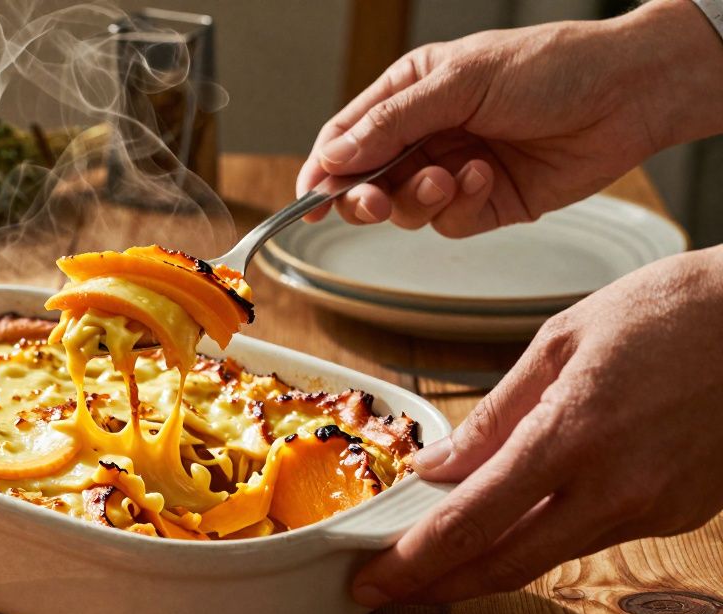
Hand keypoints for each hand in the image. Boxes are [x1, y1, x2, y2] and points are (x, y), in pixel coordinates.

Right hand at [297, 0, 722, 236]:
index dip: (323, 170)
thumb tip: (333, 157)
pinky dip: (460, 206)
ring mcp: (453, 171)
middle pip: (367, 182)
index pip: (347, 137)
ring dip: (420, 199)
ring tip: (451, 177)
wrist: (628, 94)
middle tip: (374, 202)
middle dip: (365, 197)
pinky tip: (487, 178)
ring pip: (405, 209)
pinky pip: (448, 222)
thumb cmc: (551, 66)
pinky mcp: (485, 203)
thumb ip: (392, 123)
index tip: (310, 200)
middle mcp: (427, 134)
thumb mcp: (459, 82)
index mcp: (410, 93)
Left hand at [351, 246, 722, 605]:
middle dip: (435, 586)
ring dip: (485, 566)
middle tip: (385, 589)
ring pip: (548, 556)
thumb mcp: (561, 341)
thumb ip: (495, 414)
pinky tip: (514, 520)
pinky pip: (593, 534)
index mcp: (571, 434)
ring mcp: (652, 507)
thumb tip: (441, 466)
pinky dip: (543, 535)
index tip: (372, 577)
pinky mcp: (678, 513)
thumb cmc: (671, 311)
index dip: (414, 561)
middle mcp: (614, 486)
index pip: (472, 522)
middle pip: (505, 565)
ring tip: (434, 558)